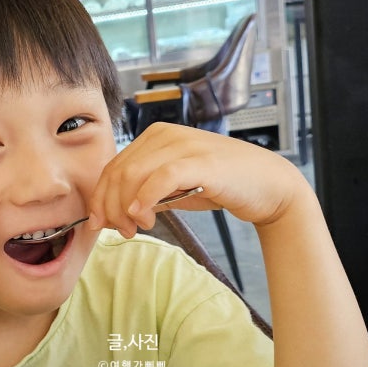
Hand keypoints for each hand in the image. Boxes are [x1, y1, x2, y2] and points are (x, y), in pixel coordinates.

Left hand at [86, 123, 307, 236]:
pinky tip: (143, 217)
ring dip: (125, 208)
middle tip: (121, 231)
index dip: (100, 198)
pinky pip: (161, 177)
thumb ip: (144, 193)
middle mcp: (166, 135)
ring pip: (133, 175)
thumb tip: (110, 213)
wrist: (267, 185)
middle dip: (109, 207)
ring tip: (136, 228)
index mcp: (155, 137)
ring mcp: (184, 146)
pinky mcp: (201, 162)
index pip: (113, 167)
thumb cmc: (219, 185)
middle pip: (118, 172)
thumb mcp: (174, 188)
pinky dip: (144, 198)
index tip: (102, 224)